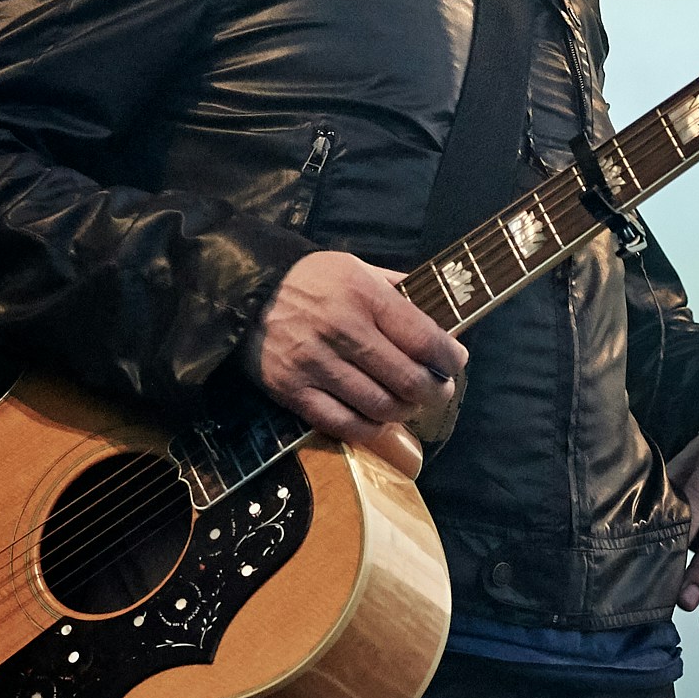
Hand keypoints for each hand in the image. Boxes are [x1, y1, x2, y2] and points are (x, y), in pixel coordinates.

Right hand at [243, 251, 463, 481]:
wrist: (242, 291)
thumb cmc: (309, 278)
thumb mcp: (356, 268)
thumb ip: (397, 291)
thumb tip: (438, 314)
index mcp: (364, 297)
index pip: (424, 339)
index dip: (449, 358)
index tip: (455, 361)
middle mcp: (342, 331)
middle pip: (408, 380)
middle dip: (434, 391)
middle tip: (438, 389)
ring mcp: (315, 365)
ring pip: (380, 407)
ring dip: (404, 411)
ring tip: (407, 403)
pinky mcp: (292, 391)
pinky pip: (343, 425)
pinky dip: (369, 428)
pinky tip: (376, 418)